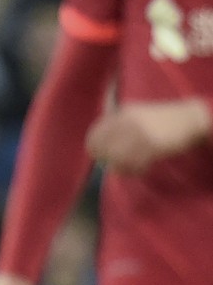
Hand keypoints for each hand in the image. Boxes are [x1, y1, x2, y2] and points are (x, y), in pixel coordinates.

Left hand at [85, 99, 211, 174]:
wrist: (190, 118)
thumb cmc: (160, 119)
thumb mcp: (135, 114)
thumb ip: (117, 126)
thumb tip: (98, 146)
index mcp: (120, 114)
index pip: (94, 134)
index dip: (95, 149)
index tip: (101, 157)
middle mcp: (126, 122)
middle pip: (102, 149)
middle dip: (106, 160)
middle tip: (116, 165)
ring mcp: (138, 133)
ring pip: (116, 159)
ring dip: (121, 168)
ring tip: (130, 168)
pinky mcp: (152, 144)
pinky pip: (134, 164)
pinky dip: (135, 170)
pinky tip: (142, 169)